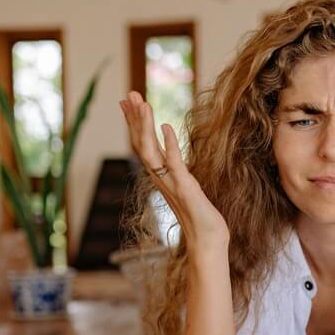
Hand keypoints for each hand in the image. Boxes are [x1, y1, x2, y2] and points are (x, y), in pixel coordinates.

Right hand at [120, 91, 229, 250]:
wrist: (207, 241)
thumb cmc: (200, 218)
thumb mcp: (187, 188)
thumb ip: (178, 173)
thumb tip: (173, 158)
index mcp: (161, 177)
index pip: (143, 145)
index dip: (135, 123)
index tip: (128, 103)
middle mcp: (161, 178)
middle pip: (141, 143)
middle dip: (134, 118)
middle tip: (128, 94)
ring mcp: (171, 183)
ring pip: (150, 150)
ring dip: (144, 126)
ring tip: (141, 103)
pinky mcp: (185, 187)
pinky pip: (173, 162)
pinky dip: (169, 143)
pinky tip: (166, 126)